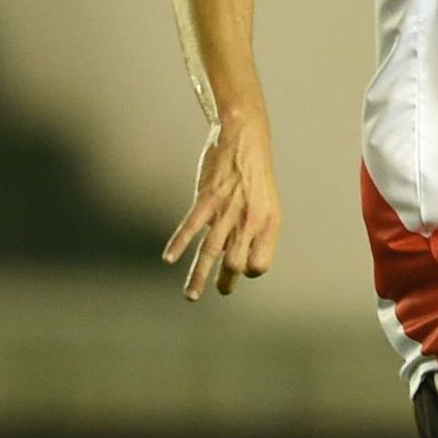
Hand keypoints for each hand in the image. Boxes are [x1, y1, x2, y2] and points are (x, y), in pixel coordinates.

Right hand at [163, 114, 280, 298]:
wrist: (244, 140)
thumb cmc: (254, 177)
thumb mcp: (267, 205)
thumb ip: (255, 233)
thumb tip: (240, 260)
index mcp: (267, 224)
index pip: (260, 264)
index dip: (250, 270)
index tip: (241, 268)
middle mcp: (249, 221)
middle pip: (236, 263)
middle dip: (226, 281)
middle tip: (220, 290)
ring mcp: (226, 211)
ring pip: (211, 252)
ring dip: (199, 277)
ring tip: (191, 297)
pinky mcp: (206, 199)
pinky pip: (191, 226)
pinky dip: (178, 244)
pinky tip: (169, 259)